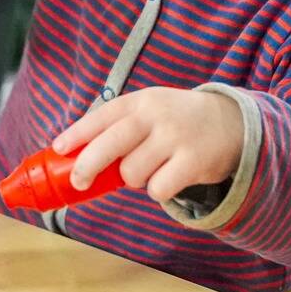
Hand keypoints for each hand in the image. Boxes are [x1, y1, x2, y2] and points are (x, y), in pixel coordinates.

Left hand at [52, 88, 243, 202]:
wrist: (232, 122)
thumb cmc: (179, 120)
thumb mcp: (151, 110)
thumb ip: (121, 127)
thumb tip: (79, 158)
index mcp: (141, 101)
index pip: (102, 116)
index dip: (77, 133)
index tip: (58, 149)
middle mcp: (156, 115)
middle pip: (110, 144)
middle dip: (88, 166)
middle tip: (79, 182)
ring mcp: (175, 137)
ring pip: (132, 173)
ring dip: (134, 179)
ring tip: (151, 169)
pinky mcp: (192, 161)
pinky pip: (157, 188)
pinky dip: (157, 190)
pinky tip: (169, 178)